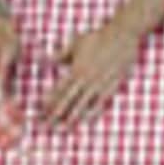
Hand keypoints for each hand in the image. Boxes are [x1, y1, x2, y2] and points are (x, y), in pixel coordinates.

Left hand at [41, 12, 141, 129]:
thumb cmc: (98, 37)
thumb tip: (45, 60)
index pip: (60, 90)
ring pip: (83, 105)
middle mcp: (87, 80)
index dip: (50, 102)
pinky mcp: (112, 86)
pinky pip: (100, 103)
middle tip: (47, 125)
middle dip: (57, 114)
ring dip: (72, 118)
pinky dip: (92, 113)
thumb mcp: (76, 43)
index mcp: (77, 69)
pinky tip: (86, 120)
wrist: (122, 35)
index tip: (41, 111)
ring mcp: (100, 84)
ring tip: (64, 128)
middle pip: (69, 101)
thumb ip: (61, 54)